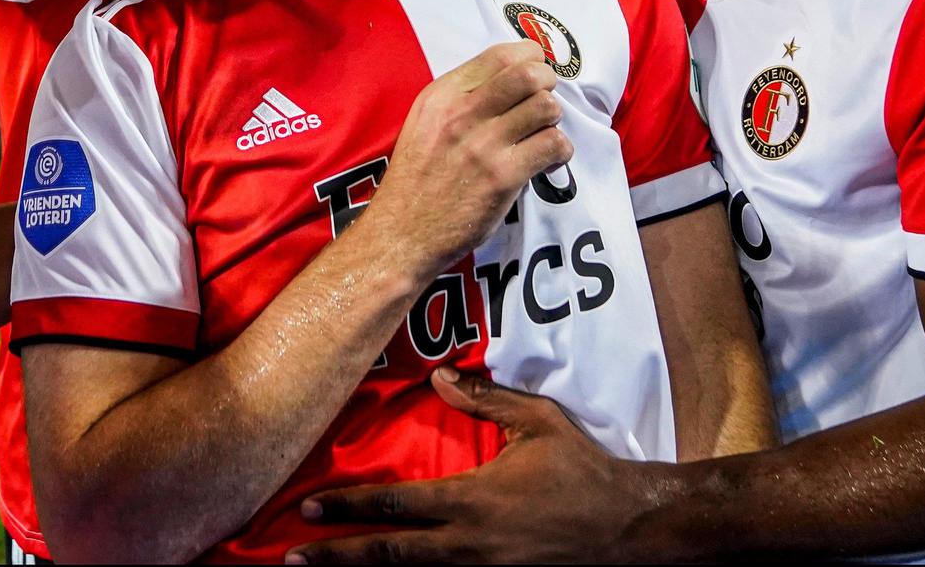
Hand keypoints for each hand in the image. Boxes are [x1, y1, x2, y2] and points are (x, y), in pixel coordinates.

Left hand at [289, 368, 673, 563]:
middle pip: (390, 555)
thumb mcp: (538, 422)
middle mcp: (470, 545)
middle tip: (294, 555)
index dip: (348, 506)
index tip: (309, 507)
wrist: (631, 529)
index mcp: (473, 500)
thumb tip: (440, 377)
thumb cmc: (583, 471)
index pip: (396, 503)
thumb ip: (485, 400)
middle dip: (339, 556)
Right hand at [364, 41, 569, 277]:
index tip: (535, 72)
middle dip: (548, 83)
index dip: (530, 58)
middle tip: (542, 103)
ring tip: (542, 134)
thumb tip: (510, 78)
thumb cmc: (417, 178)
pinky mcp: (502, 178)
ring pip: (546, 107)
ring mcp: (483, 145)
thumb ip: (460, 98)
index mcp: (442, 95)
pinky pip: (552, 146)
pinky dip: (560, 151)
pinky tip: (547, 160)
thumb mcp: (424, 122)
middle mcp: (462, 113)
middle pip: (529, 74)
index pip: (501, 54)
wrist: (401, 232)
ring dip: (553, 120)